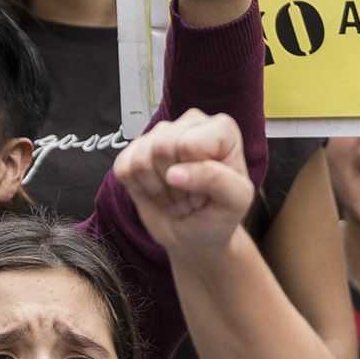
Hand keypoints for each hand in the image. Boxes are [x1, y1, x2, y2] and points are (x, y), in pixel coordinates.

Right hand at [113, 110, 255, 252]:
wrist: (194, 235)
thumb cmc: (219, 213)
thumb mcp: (236, 201)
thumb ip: (217, 180)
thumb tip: (174, 173)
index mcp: (221, 129)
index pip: (189, 144)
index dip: (194, 173)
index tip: (208, 188)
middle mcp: (189, 123)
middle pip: (162, 147)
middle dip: (174, 182)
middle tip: (189, 194)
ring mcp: (158, 134)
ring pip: (141, 158)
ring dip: (157, 188)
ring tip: (175, 194)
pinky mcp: (132, 151)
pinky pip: (123, 168)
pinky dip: (139, 189)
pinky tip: (157, 191)